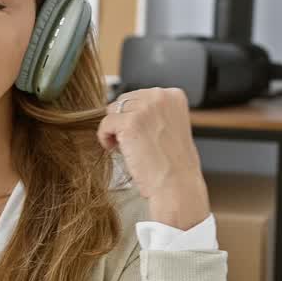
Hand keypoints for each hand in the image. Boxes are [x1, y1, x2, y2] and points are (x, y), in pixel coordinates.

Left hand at [97, 88, 209, 229]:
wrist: (177, 185)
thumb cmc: (174, 164)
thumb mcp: (171, 126)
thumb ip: (154, 113)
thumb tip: (126, 108)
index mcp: (173, 95)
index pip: (140, 95)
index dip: (134, 115)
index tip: (139, 134)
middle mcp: (160, 96)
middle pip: (124, 100)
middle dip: (123, 120)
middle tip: (131, 143)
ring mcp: (145, 108)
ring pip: (112, 111)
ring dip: (114, 129)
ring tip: (125, 147)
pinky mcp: (130, 122)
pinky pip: (105, 124)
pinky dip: (105, 138)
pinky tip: (115, 150)